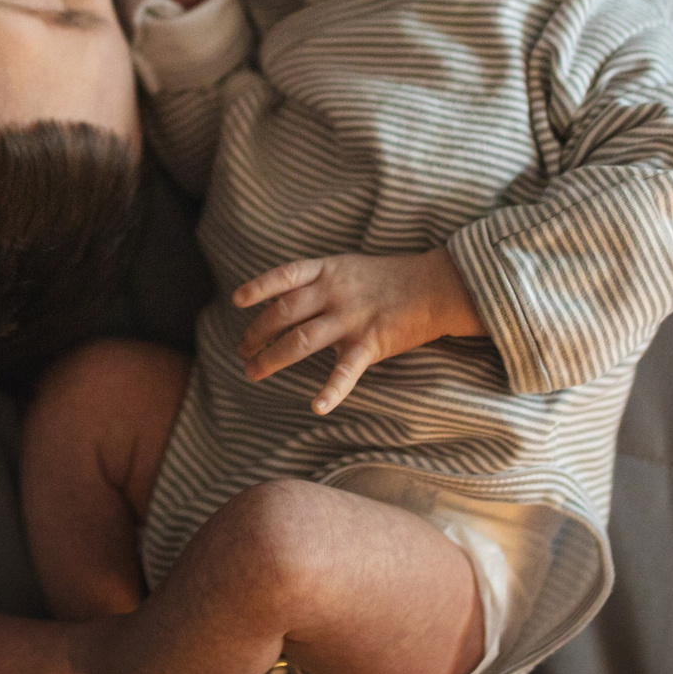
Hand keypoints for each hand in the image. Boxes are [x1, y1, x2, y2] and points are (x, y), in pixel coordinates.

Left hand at [231, 250, 481, 413]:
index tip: (237, 301)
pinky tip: (316, 406)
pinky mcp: (369, 343)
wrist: (436, 286)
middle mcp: (334, 292)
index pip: (284, 276)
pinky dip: (331, 391)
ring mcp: (350, 318)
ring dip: (271, 358)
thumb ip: (320, 281)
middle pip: (283, 313)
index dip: (258, 287)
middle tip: (242, 350)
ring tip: (252, 371)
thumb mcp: (350, 267)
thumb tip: (286, 297)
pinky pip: (345, 371)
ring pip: (300, 340)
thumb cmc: (391, 277)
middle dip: (257, 333)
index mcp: (328, 270)